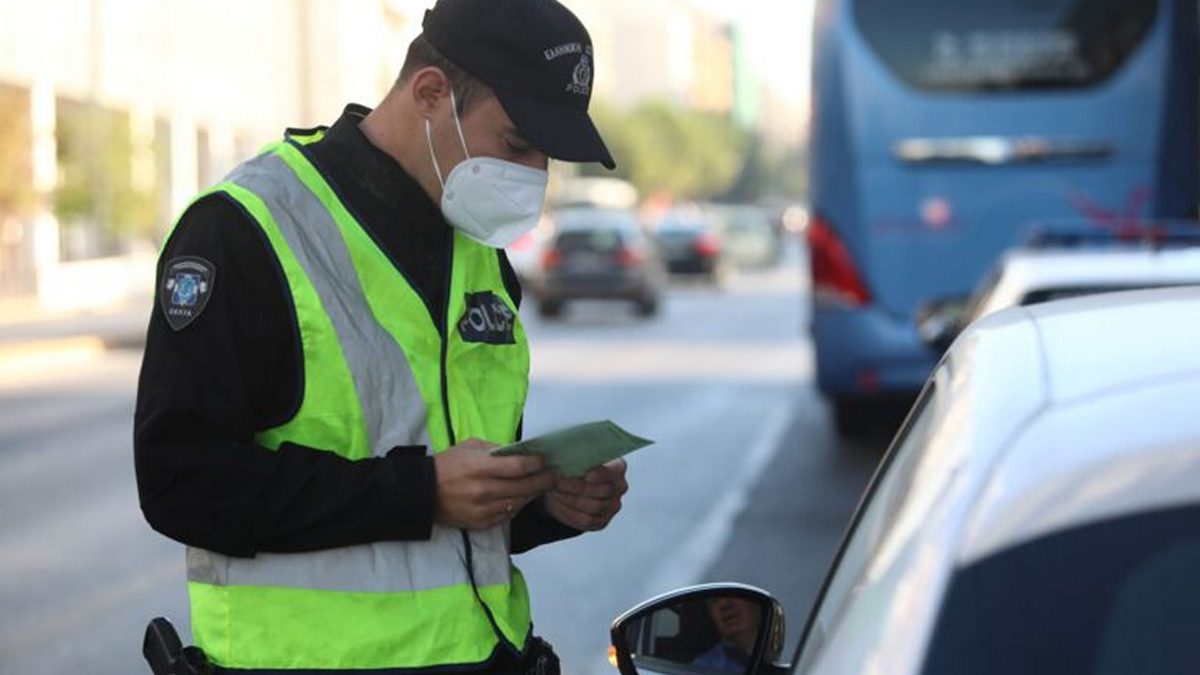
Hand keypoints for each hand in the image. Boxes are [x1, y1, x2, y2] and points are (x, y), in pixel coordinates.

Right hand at [433, 439, 557, 529]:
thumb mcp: (470, 446)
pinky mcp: (481, 523)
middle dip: (543, 480)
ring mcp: (484, 510)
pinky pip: (508, 515)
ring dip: (534, 494)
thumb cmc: (447, 464)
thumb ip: (496, 449)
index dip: (537, 464)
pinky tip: (524, 497)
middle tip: (555, 474)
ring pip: (520, 503)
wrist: (423, 492)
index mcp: (481, 468)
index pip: (519, 467)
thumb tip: (520, 452)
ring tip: (543, 485)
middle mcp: (484, 491)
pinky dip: (518, 505)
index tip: (546, 460)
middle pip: (525, 487)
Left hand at [544, 458, 627, 530]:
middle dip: (578, 486)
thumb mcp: (575, 456)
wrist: (567, 485)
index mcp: (618, 467)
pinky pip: (587, 521)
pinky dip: (569, 512)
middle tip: (559, 482)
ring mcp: (612, 506)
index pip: (616, 470)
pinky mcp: (602, 521)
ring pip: (594, 507)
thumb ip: (578, 455)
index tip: (586, 475)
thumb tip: (568, 456)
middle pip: (604, 490)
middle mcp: (620, 487)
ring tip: (555, 490)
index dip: (603, 474)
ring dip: (571, 498)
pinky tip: (557, 503)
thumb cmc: (573, 465)